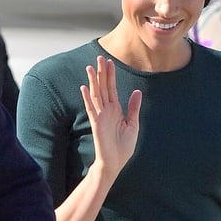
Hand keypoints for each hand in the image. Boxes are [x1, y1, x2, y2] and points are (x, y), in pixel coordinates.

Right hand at [81, 56, 140, 177]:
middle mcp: (106, 111)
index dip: (110, 75)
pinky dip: (87, 98)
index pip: (112, 89)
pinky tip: (84, 87)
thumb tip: (137, 91)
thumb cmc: (123, 147)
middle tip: (99, 57)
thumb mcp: (133, 124)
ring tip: (90, 67)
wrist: (115, 163)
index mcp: (115, 110)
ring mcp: (100, 116)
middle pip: (103, 88)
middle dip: (102, 73)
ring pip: (96, 95)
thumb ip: (133, 108)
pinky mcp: (97, 124)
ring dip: (93, 81)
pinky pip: (91, 109)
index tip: (109, 62)